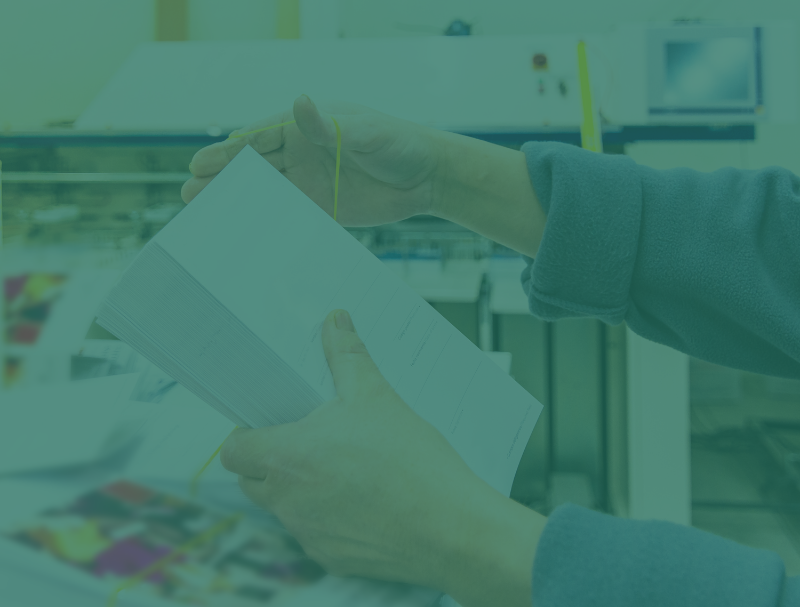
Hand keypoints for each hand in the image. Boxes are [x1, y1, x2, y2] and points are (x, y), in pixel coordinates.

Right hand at [182, 96, 442, 225]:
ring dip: (237, 202)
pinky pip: (289, 216)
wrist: (427, 177)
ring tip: (204, 213)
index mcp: (306, 128)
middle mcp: (302, 154)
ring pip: (266, 192)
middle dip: (222, 179)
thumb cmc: (399, 143)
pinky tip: (245, 234)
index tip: (199, 163)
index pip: (259, 139)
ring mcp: (311, 182)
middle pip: (254, 167)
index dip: (229, 152)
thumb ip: (329, 125)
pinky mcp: (324, 208)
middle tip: (189, 193)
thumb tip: (299, 102)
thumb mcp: (365, 131)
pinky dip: (267, 224)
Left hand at [220, 309, 545, 606]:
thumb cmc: (412, 464)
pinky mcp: (331, 557)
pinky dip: (327, 516)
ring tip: (343, 467)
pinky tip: (363, 500)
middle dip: (269, 460)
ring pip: (283, 507)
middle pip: (252, 480)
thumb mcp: (376, 396)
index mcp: (289, 457)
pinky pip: (313, 533)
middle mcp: (288, 501)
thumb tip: (335, 321)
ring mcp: (308, 533)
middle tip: (307, 440)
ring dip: (299, 487)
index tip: (271, 423)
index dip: (246, 434)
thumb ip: (347, 355)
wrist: (451, 527)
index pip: (234, 450)